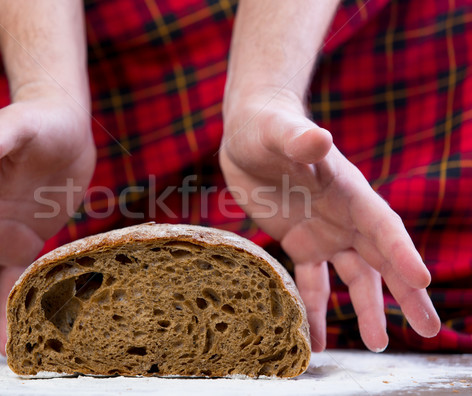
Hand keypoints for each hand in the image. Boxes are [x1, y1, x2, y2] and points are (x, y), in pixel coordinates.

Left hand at [220, 87, 440, 351]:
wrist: (249, 135)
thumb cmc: (266, 125)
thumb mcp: (278, 131)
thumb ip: (299, 139)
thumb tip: (320, 139)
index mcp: (348, 191)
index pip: (383, 225)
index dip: (401, 252)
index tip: (421, 281)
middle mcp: (343, 216)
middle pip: (381, 259)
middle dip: (405, 293)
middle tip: (430, 329)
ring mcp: (324, 232)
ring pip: (353, 277)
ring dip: (365, 310)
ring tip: (376, 345)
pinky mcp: (299, 243)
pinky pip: (311, 282)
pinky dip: (315, 309)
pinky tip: (316, 337)